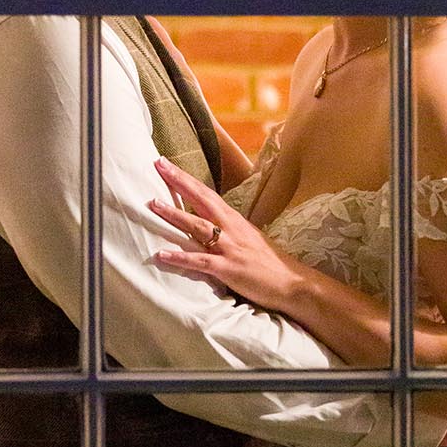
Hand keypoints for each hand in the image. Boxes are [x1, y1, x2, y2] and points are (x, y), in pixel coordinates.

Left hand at [148, 157, 301, 312]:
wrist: (293, 283)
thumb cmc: (269, 262)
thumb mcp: (247, 238)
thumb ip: (227, 229)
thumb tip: (208, 222)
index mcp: (234, 220)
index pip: (206, 193)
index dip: (186, 178)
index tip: (167, 164)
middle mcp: (231, 228)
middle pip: (201, 199)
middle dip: (179, 182)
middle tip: (158, 164)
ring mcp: (230, 247)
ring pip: (198, 226)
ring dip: (175, 214)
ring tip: (153, 204)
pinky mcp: (229, 268)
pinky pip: (200, 262)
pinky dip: (180, 257)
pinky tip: (162, 254)